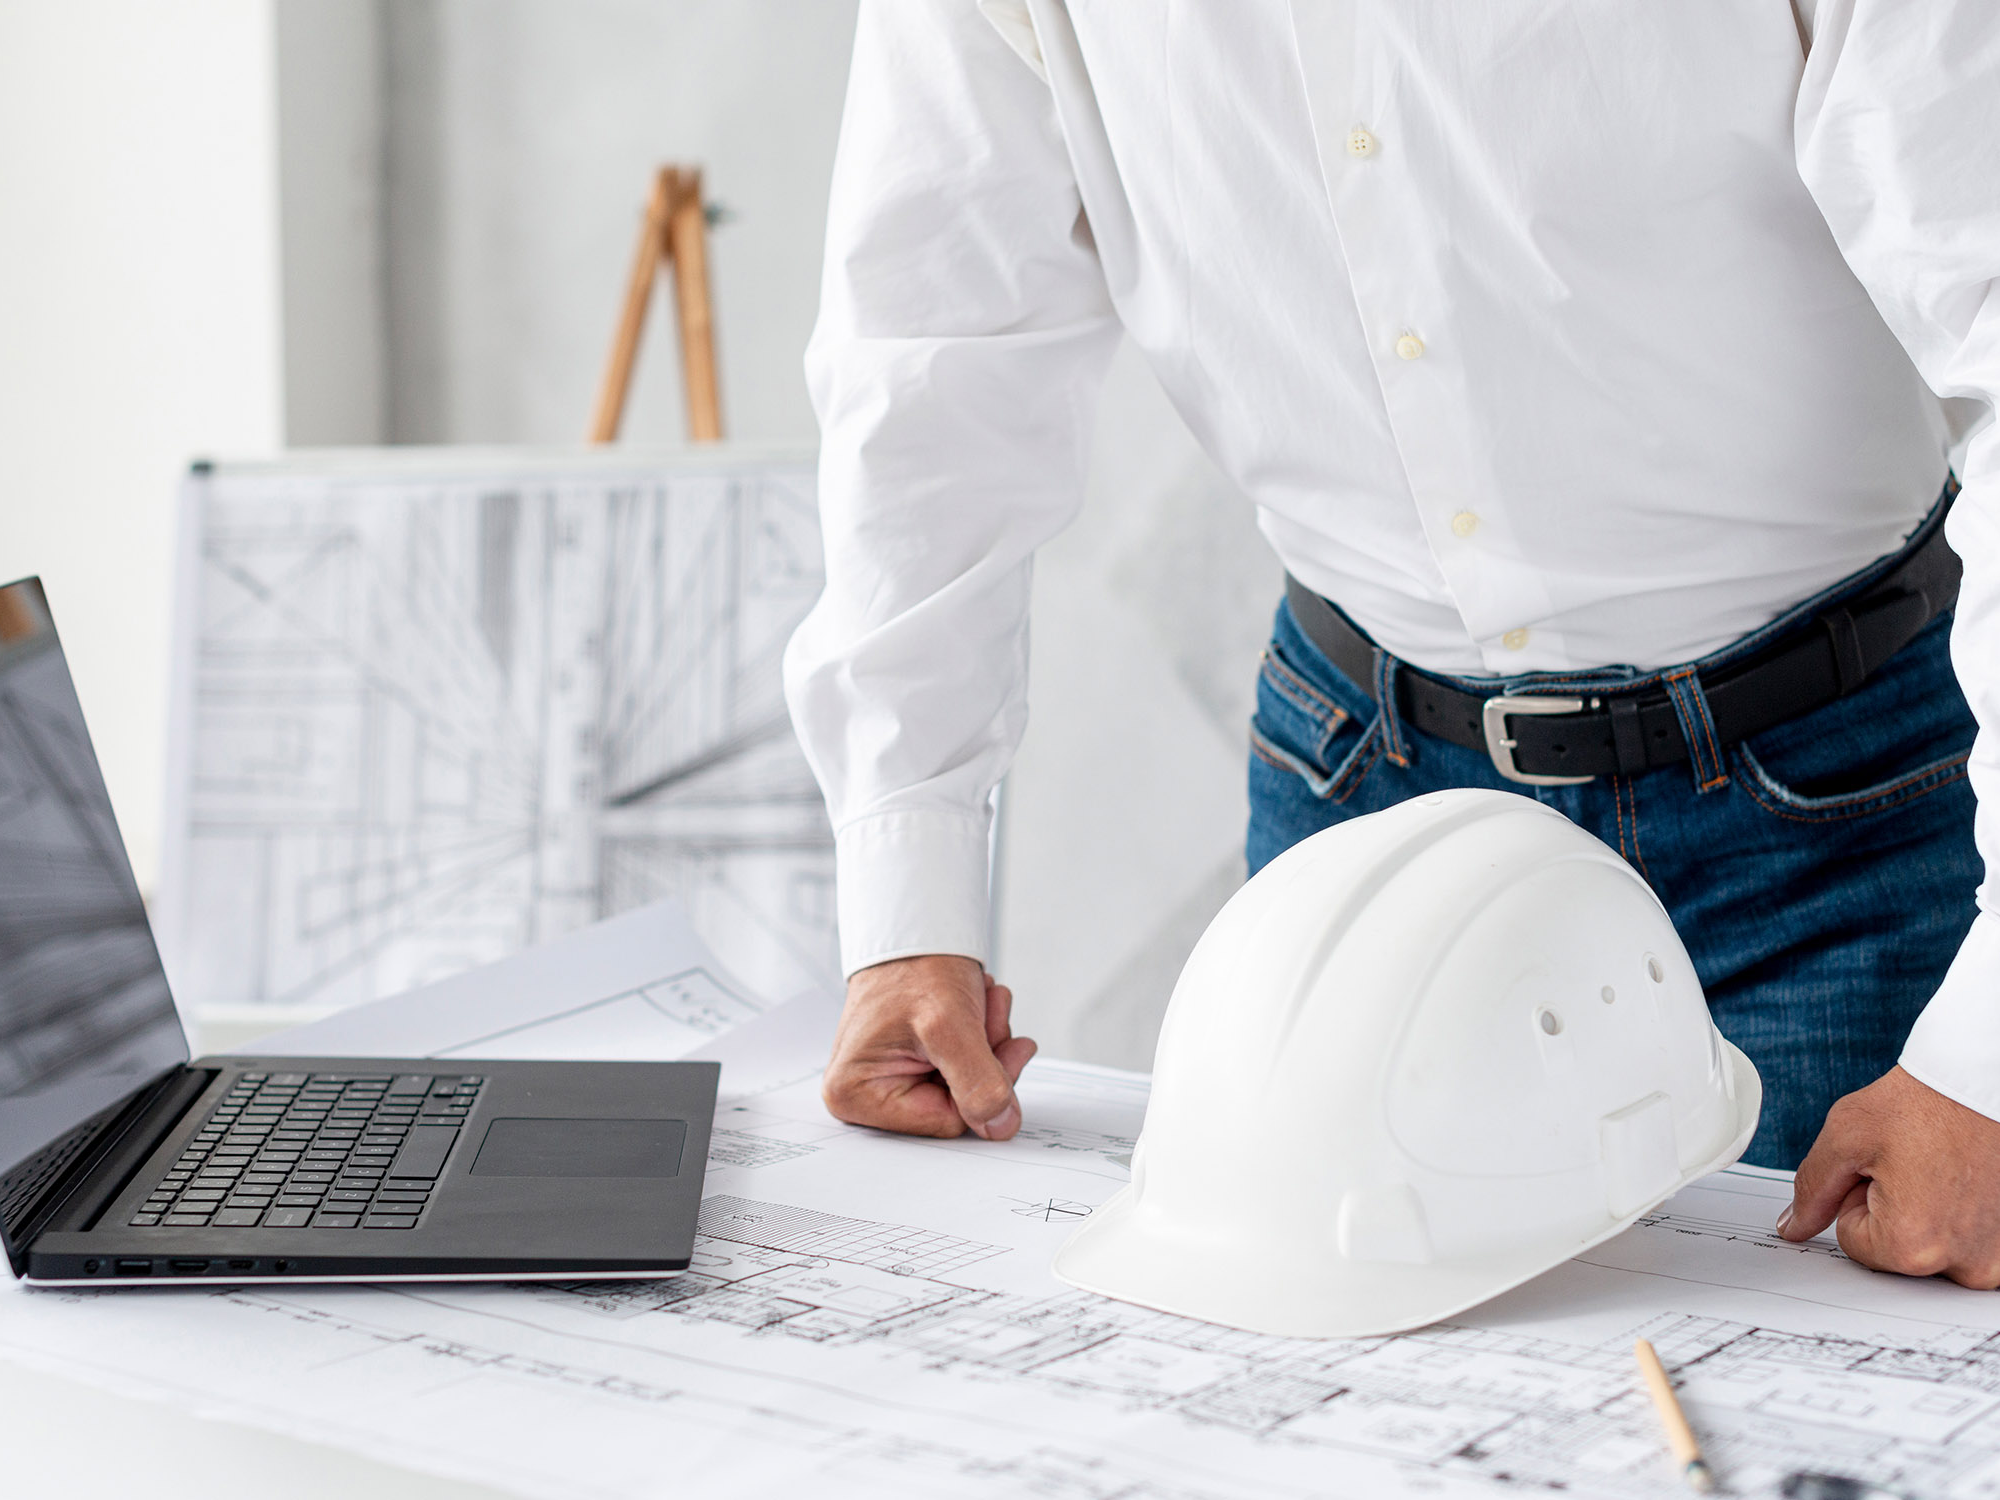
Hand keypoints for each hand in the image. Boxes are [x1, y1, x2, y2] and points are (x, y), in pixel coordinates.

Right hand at [822, 953, 1036, 1139]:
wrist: (917, 931)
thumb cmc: (914, 966)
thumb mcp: (950, 1025)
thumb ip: (979, 1082)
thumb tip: (999, 1126)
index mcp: (855, 1096)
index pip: (947, 1122)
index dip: (985, 1085)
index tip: (997, 1043)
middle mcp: (866, 1096)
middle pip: (957, 1107)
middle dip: (986, 1060)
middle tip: (988, 1015)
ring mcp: (889, 1081)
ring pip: (966, 1089)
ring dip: (987, 1045)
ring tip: (980, 1003)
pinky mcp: (911, 1068)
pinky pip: (963, 1072)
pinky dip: (981, 1040)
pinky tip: (976, 1010)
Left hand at [1780, 1065, 1999, 1286]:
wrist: (1986, 1086)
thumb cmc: (1926, 1103)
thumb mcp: (1847, 1136)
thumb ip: (1811, 1189)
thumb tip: (1793, 1229)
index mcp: (1914, 1246)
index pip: (1852, 1240)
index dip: (1857, 1197)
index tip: (1886, 1167)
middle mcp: (1964, 1268)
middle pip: (1894, 1251)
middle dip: (1894, 1209)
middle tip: (1917, 1165)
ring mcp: (1996, 1263)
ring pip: (1931, 1248)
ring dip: (1930, 1215)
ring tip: (1945, 1171)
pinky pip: (1968, 1246)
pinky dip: (1962, 1217)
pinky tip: (1968, 1184)